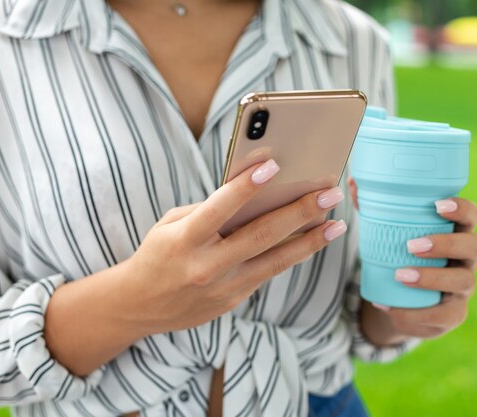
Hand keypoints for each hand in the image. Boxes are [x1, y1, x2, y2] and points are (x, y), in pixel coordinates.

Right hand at [123, 160, 347, 336]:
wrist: (139, 306)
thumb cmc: (159, 253)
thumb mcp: (171, 225)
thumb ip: (210, 211)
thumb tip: (256, 195)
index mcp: (183, 240)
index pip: (219, 209)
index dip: (246, 187)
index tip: (274, 165)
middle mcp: (205, 266)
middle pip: (260, 236)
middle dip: (298, 212)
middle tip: (329, 193)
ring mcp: (222, 288)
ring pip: (275, 261)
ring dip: (310, 241)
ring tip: (337, 224)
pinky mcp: (233, 301)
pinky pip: (268, 272)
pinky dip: (292, 254)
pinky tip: (313, 239)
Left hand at [348, 176, 476, 342]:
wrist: (398, 300)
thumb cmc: (396, 254)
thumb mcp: (384, 232)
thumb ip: (372, 207)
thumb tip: (353, 182)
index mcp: (455, 231)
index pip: (471, 215)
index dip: (461, 209)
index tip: (437, 206)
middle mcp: (466, 258)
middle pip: (474, 246)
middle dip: (446, 244)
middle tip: (411, 245)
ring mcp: (463, 286)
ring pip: (463, 280)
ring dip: (432, 277)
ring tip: (399, 275)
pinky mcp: (453, 313)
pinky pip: (445, 316)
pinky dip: (417, 313)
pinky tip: (393, 308)